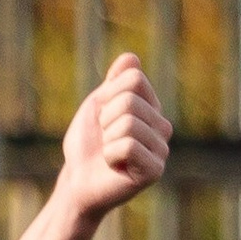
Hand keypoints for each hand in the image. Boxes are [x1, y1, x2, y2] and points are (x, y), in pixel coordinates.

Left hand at [55, 53, 170, 228]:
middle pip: (131, 100)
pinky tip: (114, 166)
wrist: (77, 181)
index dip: (107, 95)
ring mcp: (162, 149)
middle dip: (105, 118)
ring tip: (109, 152)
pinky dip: (110, 155)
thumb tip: (131, 58)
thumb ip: (115, 82)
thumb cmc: (87, 145)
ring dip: (107, 138)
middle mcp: (163, 127)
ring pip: (129, 123)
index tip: (102, 116)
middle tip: (105, 139)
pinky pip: (128, 146)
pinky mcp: (155, 171)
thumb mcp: (97, 105)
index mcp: (152, 108)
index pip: (134, 79)